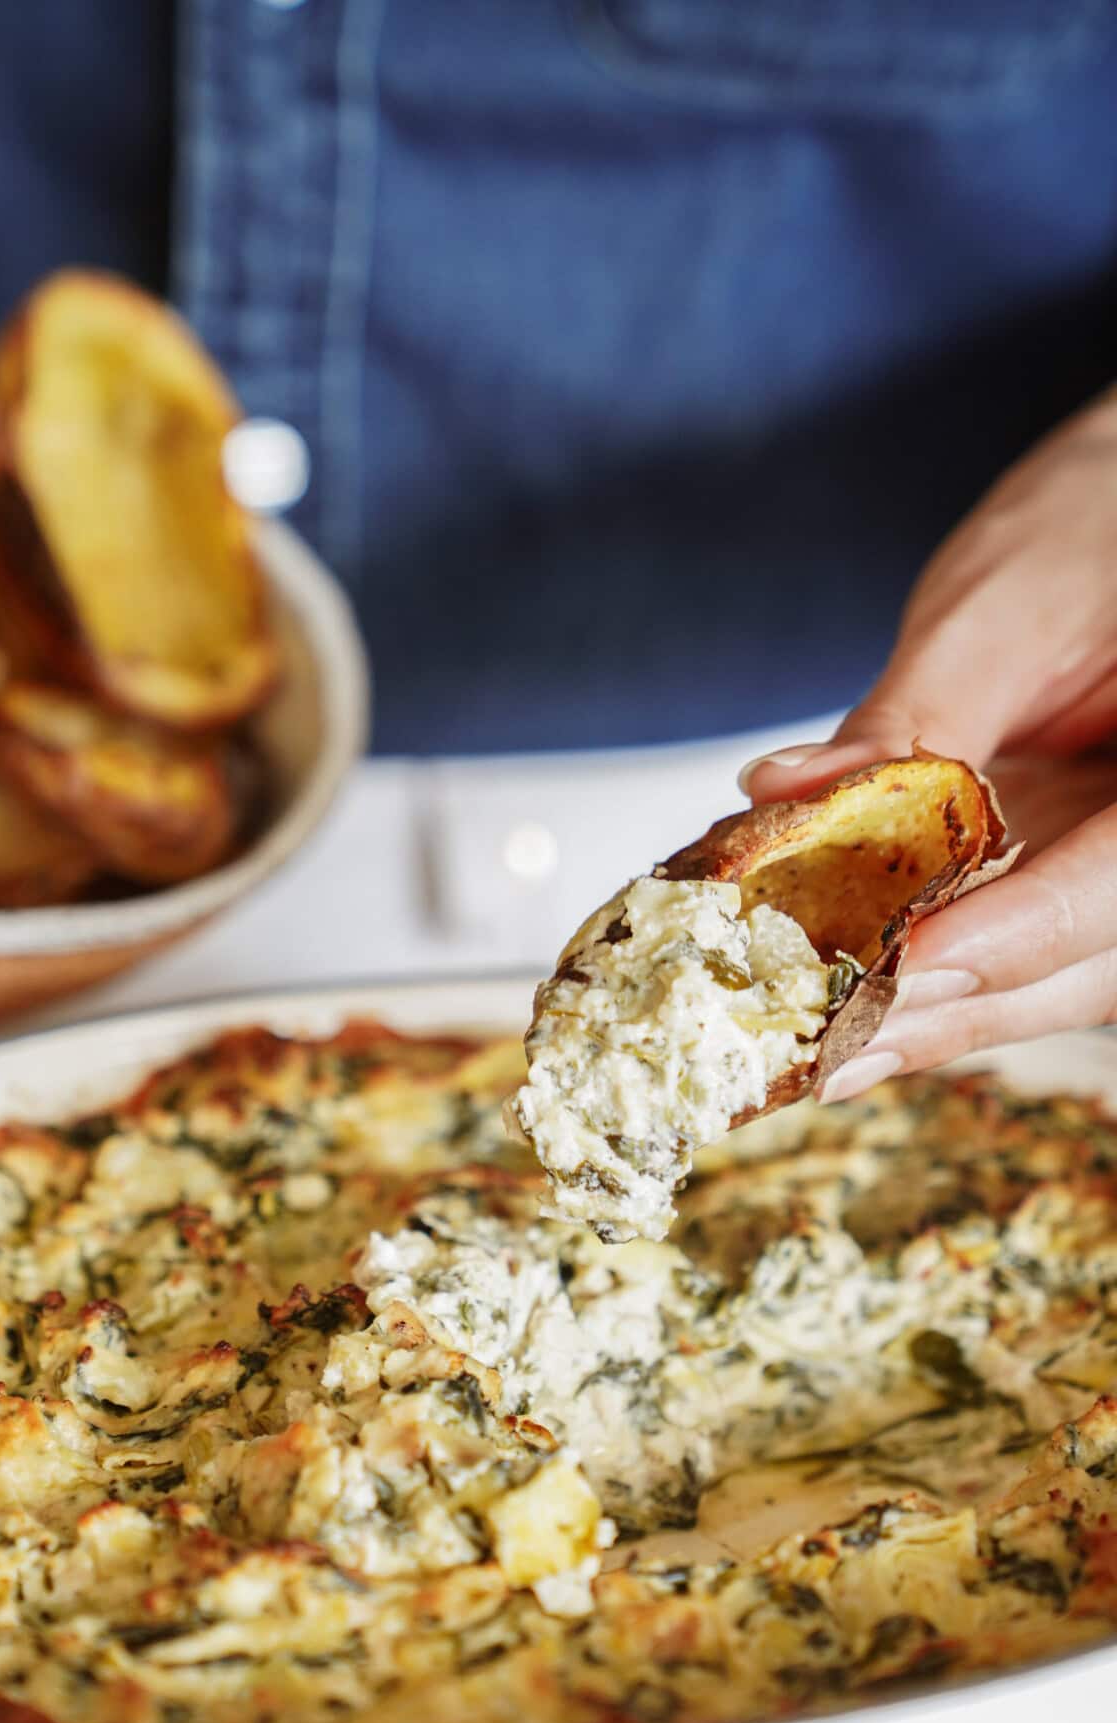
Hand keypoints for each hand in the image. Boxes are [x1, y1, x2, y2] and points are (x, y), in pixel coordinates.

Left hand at [739, 384, 1116, 1101]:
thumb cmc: (1095, 517)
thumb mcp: (1001, 605)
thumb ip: (915, 714)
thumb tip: (789, 792)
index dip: (1013, 937)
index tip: (906, 966)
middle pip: (1084, 961)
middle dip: (953, 1008)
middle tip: (830, 1047)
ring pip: (1050, 973)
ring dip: (932, 1015)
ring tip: (816, 1052)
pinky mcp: (1077, 867)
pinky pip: (1015, 937)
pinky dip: (927, 973)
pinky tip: (840, 1002)